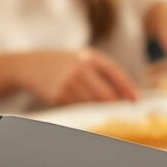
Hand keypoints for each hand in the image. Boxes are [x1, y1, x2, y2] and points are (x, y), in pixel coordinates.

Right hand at [17, 49, 139, 105]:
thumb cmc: (64, 64)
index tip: (136, 100)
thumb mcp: (83, 60)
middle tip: (117, 109)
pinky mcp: (58, 96)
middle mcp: (80, 69)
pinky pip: (77, 108)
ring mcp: (69, 83)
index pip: (115, 73)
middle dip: (113, 104)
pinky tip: (73, 100)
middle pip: (106, 94)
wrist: (31, 66)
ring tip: (90, 102)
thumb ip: (103, 73)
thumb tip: (124, 96)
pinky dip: (80, 107)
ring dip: (96, 107)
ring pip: (92, 104)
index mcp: (89, 57)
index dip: (128, 87)